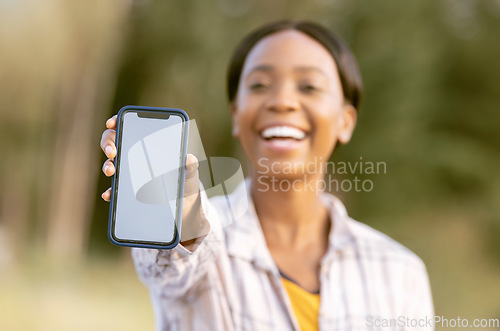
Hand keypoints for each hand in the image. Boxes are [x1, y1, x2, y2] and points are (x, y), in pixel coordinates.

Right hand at [99, 115, 207, 243]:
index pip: (130, 127)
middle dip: (108, 143)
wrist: (185, 204)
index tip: (113, 123)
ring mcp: (130, 174)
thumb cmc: (186, 181)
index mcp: (150, 146)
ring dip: (107, 166)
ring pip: (111, 164)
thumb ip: (190, 164)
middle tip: (112, 151)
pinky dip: (110, 191)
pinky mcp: (128, 191)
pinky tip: (110, 194)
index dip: (118, 122)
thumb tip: (189, 159)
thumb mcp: (190, 171)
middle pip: (114, 143)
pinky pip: (115, 189)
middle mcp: (136, 157)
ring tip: (111, 171)